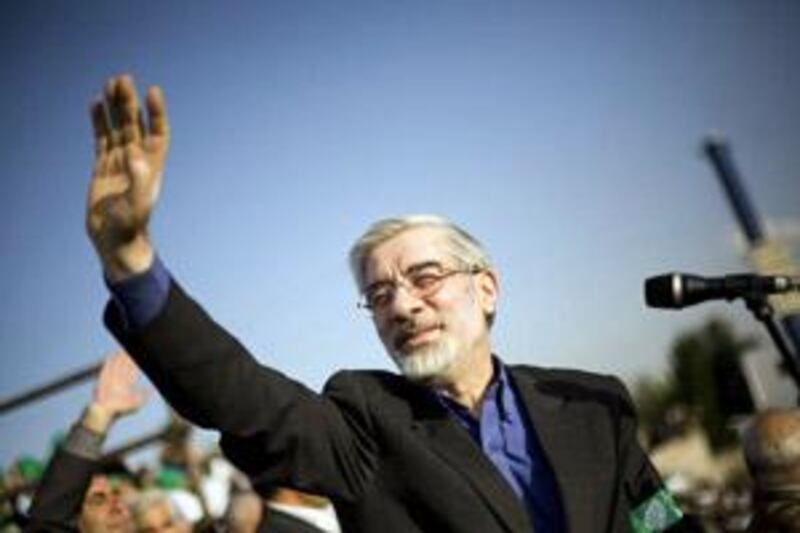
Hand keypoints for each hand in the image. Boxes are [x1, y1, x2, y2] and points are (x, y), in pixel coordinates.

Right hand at [82, 350, 147, 433]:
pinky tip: (111, 356)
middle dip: (128, 358)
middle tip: (129, 350)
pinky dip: (109, 362)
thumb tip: (150, 390)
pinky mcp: (103, 380)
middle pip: (125, 366)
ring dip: (119, 358)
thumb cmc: (120, 410)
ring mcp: (111, 379)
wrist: (105, 413)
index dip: (135, 364)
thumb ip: (143, 397)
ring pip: (117, 365)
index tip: (138, 358)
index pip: (132, 371)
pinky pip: (106, 369)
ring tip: (122, 350)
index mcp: (127, 384)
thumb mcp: (136, 404)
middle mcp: (119, 380)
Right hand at [86, 74, 169, 280]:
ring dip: (115, 107)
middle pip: (135, 125)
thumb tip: (135, 156)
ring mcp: (119, 162)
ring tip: (110, 83)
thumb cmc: (131, 225)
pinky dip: (98, 122)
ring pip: (118, 128)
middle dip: (130, 103)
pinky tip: (95, 104)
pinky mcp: (103, 167)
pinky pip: (101, 139)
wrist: (115, 240)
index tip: (153, 92)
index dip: (156, 113)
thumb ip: (138, 180)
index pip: (157, 132)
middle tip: (124, 78)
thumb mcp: (137, 204)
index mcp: (152, 166)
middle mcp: (138, 160)